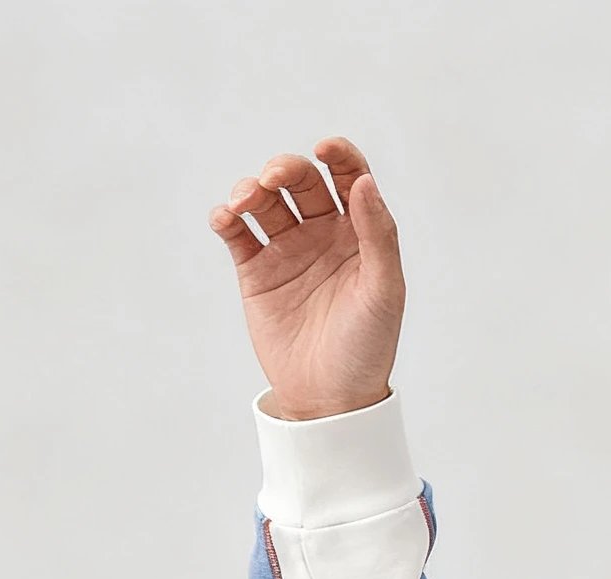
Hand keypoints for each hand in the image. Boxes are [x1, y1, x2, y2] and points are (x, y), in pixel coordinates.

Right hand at [208, 136, 404, 420]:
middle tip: (275, 179)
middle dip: (285, 169)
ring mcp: (288, 251)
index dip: (339, 156)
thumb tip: (365, 183)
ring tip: (245, 202)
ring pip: (264, 201)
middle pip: (301, 182)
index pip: (349, 179)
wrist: (331, 398)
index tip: (325, 149)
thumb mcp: (384, 292)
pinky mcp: (255, 272)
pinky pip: (236, 233)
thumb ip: (379, 237)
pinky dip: (226, 217)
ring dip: (251, 189)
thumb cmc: (367, 347)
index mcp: (360, 236)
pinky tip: (227, 218)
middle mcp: (322, 236)